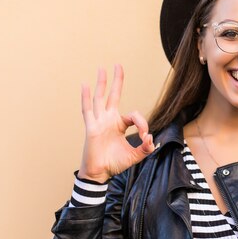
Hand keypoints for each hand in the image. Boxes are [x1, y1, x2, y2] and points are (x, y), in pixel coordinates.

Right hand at [78, 64, 154, 182]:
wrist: (100, 173)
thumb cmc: (115, 164)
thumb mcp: (135, 156)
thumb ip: (146, 148)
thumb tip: (152, 138)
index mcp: (119, 125)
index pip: (133, 116)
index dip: (142, 124)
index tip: (145, 138)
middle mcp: (108, 120)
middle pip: (113, 96)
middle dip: (117, 81)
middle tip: (118, 65)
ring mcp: (99, 122)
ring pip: (100, 98)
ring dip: (102, 84)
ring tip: (102, 69)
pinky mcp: (91, 127)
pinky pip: (87, 110)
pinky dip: (86, 98)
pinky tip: (85, 85)